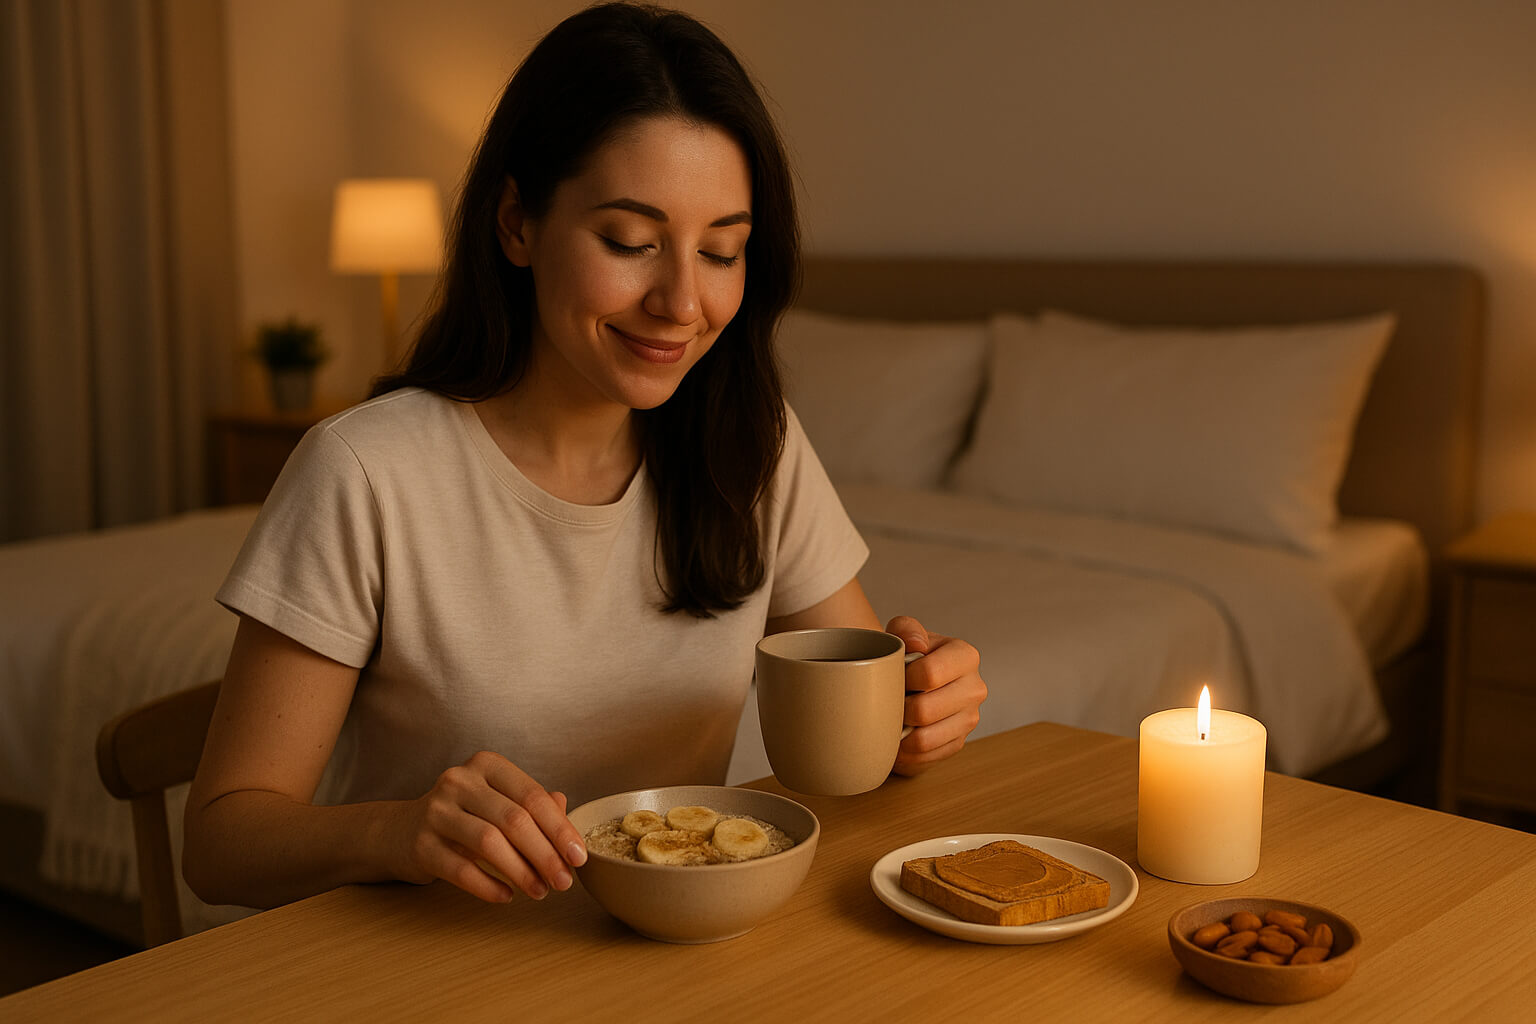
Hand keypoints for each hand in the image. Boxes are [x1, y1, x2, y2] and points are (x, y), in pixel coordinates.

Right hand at [388, 750, 587, 902]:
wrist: (399, 832)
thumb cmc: (462, 816)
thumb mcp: (497, 803)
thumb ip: (533, 807)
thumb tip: (567, 819)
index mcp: (487, 765)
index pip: (532, 796)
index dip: (560, 829)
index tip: (579, 857)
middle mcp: (460, 781)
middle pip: (514, 819)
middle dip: (545, 854)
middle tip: (564, 882)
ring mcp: (436, 811)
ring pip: (489, 842)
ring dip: (521, 872)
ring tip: (540, 892)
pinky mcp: (420, 844)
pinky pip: (461, 869)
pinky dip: (488, 886)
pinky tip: (507, 896)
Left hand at [886, 615, 985, 775]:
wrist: (914, 682)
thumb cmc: (908, 657)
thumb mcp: (903, 633)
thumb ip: (906, 628)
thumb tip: (916, 644)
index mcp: (966, 656)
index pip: (929, 674)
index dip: (902, 678)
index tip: (893, 676)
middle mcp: (975, 688)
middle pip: (925, 711)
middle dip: (898, 708)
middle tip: (887, 701)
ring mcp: (969, 719)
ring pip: (924, 739)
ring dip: (900, 732)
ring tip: (890, 718)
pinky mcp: (958, 743)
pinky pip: (925, 756)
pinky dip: (905, 751)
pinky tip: (898, 735)